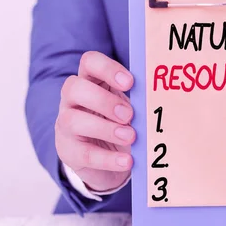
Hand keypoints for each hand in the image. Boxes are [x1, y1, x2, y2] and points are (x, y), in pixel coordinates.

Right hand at [55, 51, 134, 191]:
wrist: (108, 163)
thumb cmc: (120, 125)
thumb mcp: (129, 108)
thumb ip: (139, 99)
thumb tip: (160, 95)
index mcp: (90, 81)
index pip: (89, 62)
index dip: (107, 68)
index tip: (130, 83)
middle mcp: (72, 100)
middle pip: (75, 88)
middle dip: (103, 100)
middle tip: (129, 115)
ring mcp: (65, 125)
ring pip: (73, 120)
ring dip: (105, 128)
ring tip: (131, 136)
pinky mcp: (68, 152)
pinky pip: (83, 153)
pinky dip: (107, 158)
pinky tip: (127, 160)